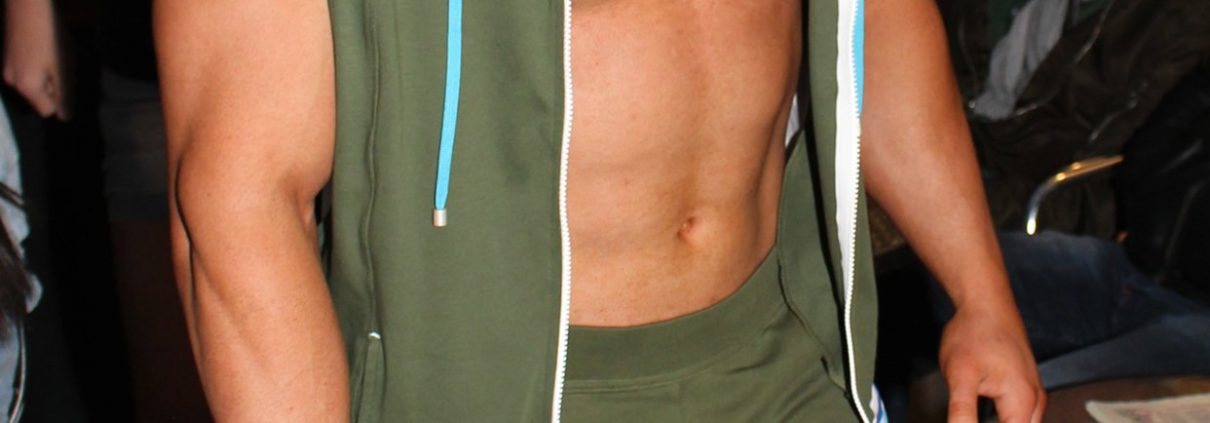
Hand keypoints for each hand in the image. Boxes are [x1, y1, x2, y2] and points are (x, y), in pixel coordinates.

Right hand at [3, 0, 67, 119]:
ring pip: (32, 85)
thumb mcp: (62, 68)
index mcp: (26, 87)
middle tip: (60, 68)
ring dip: (44, 78)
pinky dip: (36, 69)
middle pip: (37, 99)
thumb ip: (63, 94)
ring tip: (52, 58)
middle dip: (51, 89)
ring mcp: (7, 69)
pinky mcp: (7, 58)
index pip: (46, 111)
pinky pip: (25, 73)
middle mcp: (12, 82)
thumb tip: (65, 118)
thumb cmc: (50, 39)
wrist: (27, 8)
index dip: (59, 101)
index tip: (67, 84)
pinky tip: (42, 52)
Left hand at [940, 303, 1045, 422]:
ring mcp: (1032, 394)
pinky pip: (1019, 417)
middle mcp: (1035, 402)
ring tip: (972, 418)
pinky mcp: (1024, 388)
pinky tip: (981, 420)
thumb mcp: (960, 377)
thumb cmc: (974, 333)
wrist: (986, 303)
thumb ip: (962, 413)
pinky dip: (1004, 422)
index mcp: (1023, 403)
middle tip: (967, 420)